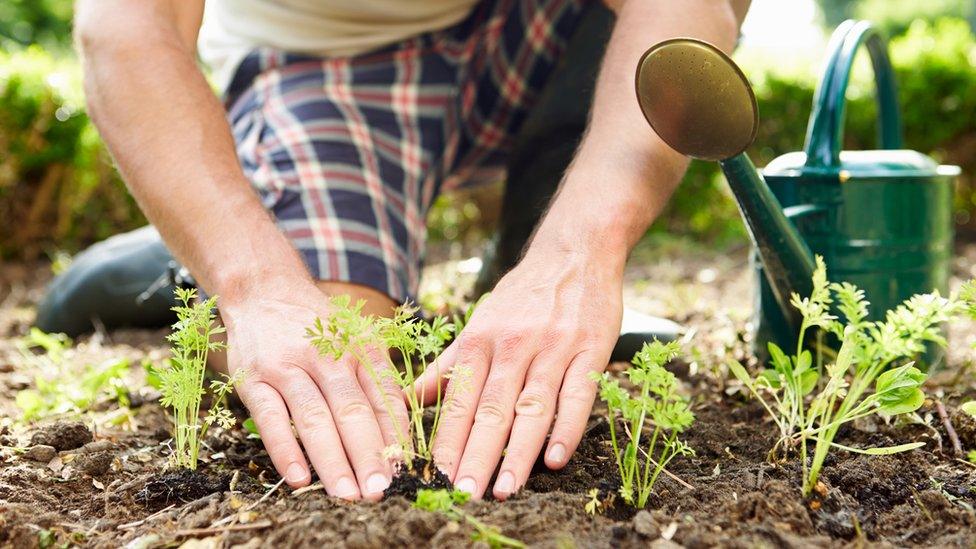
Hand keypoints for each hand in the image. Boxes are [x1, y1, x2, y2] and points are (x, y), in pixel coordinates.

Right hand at [222, 280, 407, 500]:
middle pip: (352, 411)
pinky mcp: (253, 378)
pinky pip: (270, 418)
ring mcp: (288, 367)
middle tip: (381, 490)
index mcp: (359, 347)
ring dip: (332, 460)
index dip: (396, 436)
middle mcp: (327, 356)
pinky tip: (299, 478)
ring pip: (314, 418)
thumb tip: (401, 435)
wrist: (264, 290)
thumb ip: (376, 380)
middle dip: (369, 455)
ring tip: (347, 494)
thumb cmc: (318, 326)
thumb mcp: (355, 339)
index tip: (406, 471)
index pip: (384, 397)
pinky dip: (285, 449)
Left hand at [415, 246, 622, 499]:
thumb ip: (448, 365)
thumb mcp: (479, 323)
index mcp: (480, 340)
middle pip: (491, 408)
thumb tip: (407, 398)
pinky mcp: (590, 349)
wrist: (574, 252)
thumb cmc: (522, 295)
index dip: (448, 440)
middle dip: (476, 455)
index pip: (459, 400)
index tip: (435, 477)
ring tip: (505, 488)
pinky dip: (567, 427)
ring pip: (532, 406)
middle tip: (464, 493)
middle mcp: (513, 345)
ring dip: (518, 451)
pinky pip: (578, 394)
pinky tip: (555, 458)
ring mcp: (553, 348)